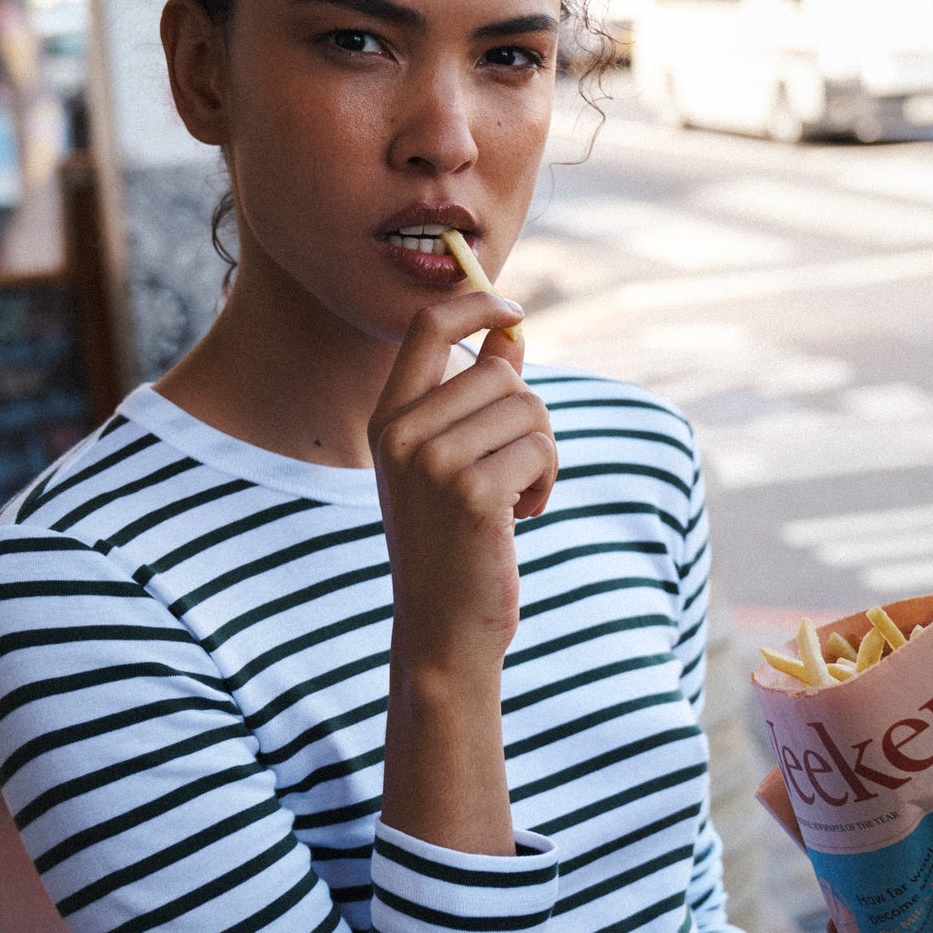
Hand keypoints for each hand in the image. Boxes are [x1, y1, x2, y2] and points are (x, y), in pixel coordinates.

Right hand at [369, 290, 555, 682]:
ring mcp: (433, 463)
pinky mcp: (473, 493)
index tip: (510, 310)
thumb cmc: (453, 544)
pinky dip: (545, 481)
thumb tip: (511, 332)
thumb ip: (477, 397)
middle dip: (528, 417)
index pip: (428, 326)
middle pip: (501, 373)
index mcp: (388, 420)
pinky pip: (540, 449)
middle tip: (515, 469)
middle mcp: (401, 435)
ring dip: (541, 453)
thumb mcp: (451, 463)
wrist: (442, 629)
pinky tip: (521, 517)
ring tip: (515, 497)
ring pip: (528, 409)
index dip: (476, 303)